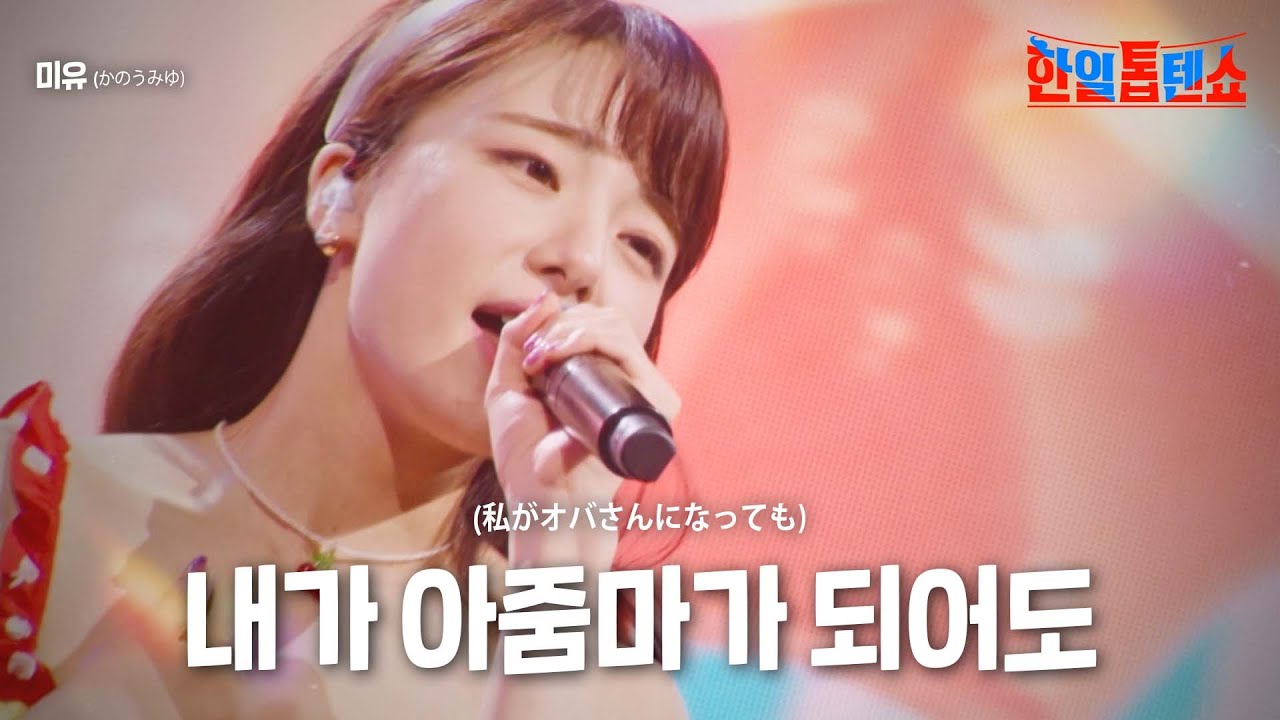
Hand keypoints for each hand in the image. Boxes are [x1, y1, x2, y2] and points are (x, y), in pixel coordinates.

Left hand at [483, 291, 679, 569]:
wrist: (542, 499)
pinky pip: (630, 351)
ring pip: (617, 327)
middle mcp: (620, 379)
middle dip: (563, 324)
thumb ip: (515, 341)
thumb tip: (547, 296)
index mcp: (593, 375)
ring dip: (573, 330)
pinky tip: (564, 355)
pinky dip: (594, 340)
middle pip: (605, 318)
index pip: (590, 322)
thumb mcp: (507, 388)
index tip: (528, 353)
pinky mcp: (651, 403)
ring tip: (544, 358)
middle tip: (533, 355)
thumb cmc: (525, 455)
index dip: (558, 321)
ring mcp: (639, 390)